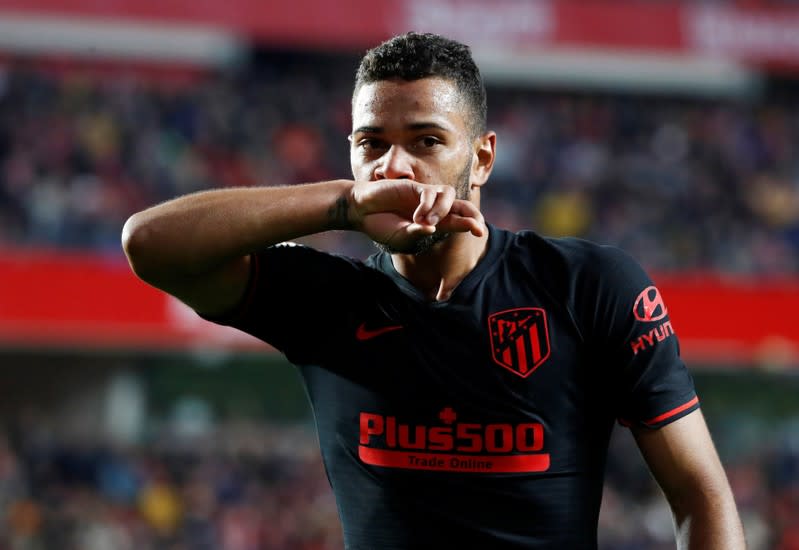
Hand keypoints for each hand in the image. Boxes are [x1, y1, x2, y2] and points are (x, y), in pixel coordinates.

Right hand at [348, 180, 485, 249]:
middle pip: (462, 205)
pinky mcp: (414, 187)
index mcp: (434, 223)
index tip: (481, 233)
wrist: (361, 211)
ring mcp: (425, 196)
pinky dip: (427, 205)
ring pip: (449, 195)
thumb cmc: (381, 226)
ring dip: (443, 210)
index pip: (458, 222)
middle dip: (472, 214)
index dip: (471, 225)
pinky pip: (430, 192)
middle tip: (477, 226)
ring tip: (428, 222)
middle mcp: (434, 208)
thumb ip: (416, 234)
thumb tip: (433, 229)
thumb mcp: (400, 237)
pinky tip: (416, 216)